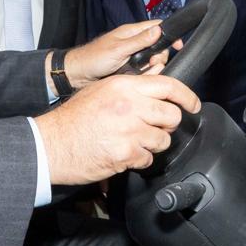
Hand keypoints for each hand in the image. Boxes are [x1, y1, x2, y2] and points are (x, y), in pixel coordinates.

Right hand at [35, 73, 201, 184]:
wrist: (52, 144)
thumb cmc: (73, 119)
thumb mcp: (101, 91)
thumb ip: (130, 90)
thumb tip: (157, 92)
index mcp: (124, 86)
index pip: (169, 86)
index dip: (187, 96)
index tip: (194, 105)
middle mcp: (130, 105)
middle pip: (171, 115)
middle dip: (167, 126)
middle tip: (154, 129)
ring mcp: (129, 130)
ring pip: (162, 140)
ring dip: (152, 144)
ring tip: (132, 142)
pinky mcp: (125, 153)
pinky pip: (147, 158)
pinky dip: (138, 160)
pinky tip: (122, 154)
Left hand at [62, 20, 170, 88]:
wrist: (79, 76)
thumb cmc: (93, 58)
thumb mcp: (118, 49)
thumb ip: (139, 41)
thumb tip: (158, 30)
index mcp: (131, 33)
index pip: (157, 27)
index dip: (169, 34)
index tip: (178, 45)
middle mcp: (134, 44)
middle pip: (159, 47)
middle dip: (158, 57)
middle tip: (148, 63)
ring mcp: (133, 57)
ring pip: (153, 62)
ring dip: (150, 68)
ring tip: (138, 72)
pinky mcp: (130, 70)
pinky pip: (145, 73)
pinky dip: (143, 75)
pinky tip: (135, 78)